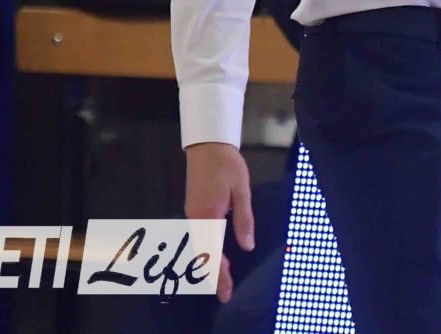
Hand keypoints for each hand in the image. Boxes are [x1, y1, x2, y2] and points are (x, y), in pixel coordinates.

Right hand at [184, 142, 254, 303]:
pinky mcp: (194, 209)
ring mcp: (192, 214)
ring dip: (211, 264)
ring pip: (200, 246)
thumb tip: (247, 246)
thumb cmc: (228, 166)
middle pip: (203, 254)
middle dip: (214, 275)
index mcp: (208, 216)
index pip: (212, 252)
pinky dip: (207, 250)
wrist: (207, 146)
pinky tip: (216, 255)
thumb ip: (244, 219)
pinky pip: (200, 236)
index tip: (225, 291)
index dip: (219, 274)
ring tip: (224, 279)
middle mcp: (196, 218)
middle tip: (225, 293)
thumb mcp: (242, 191)